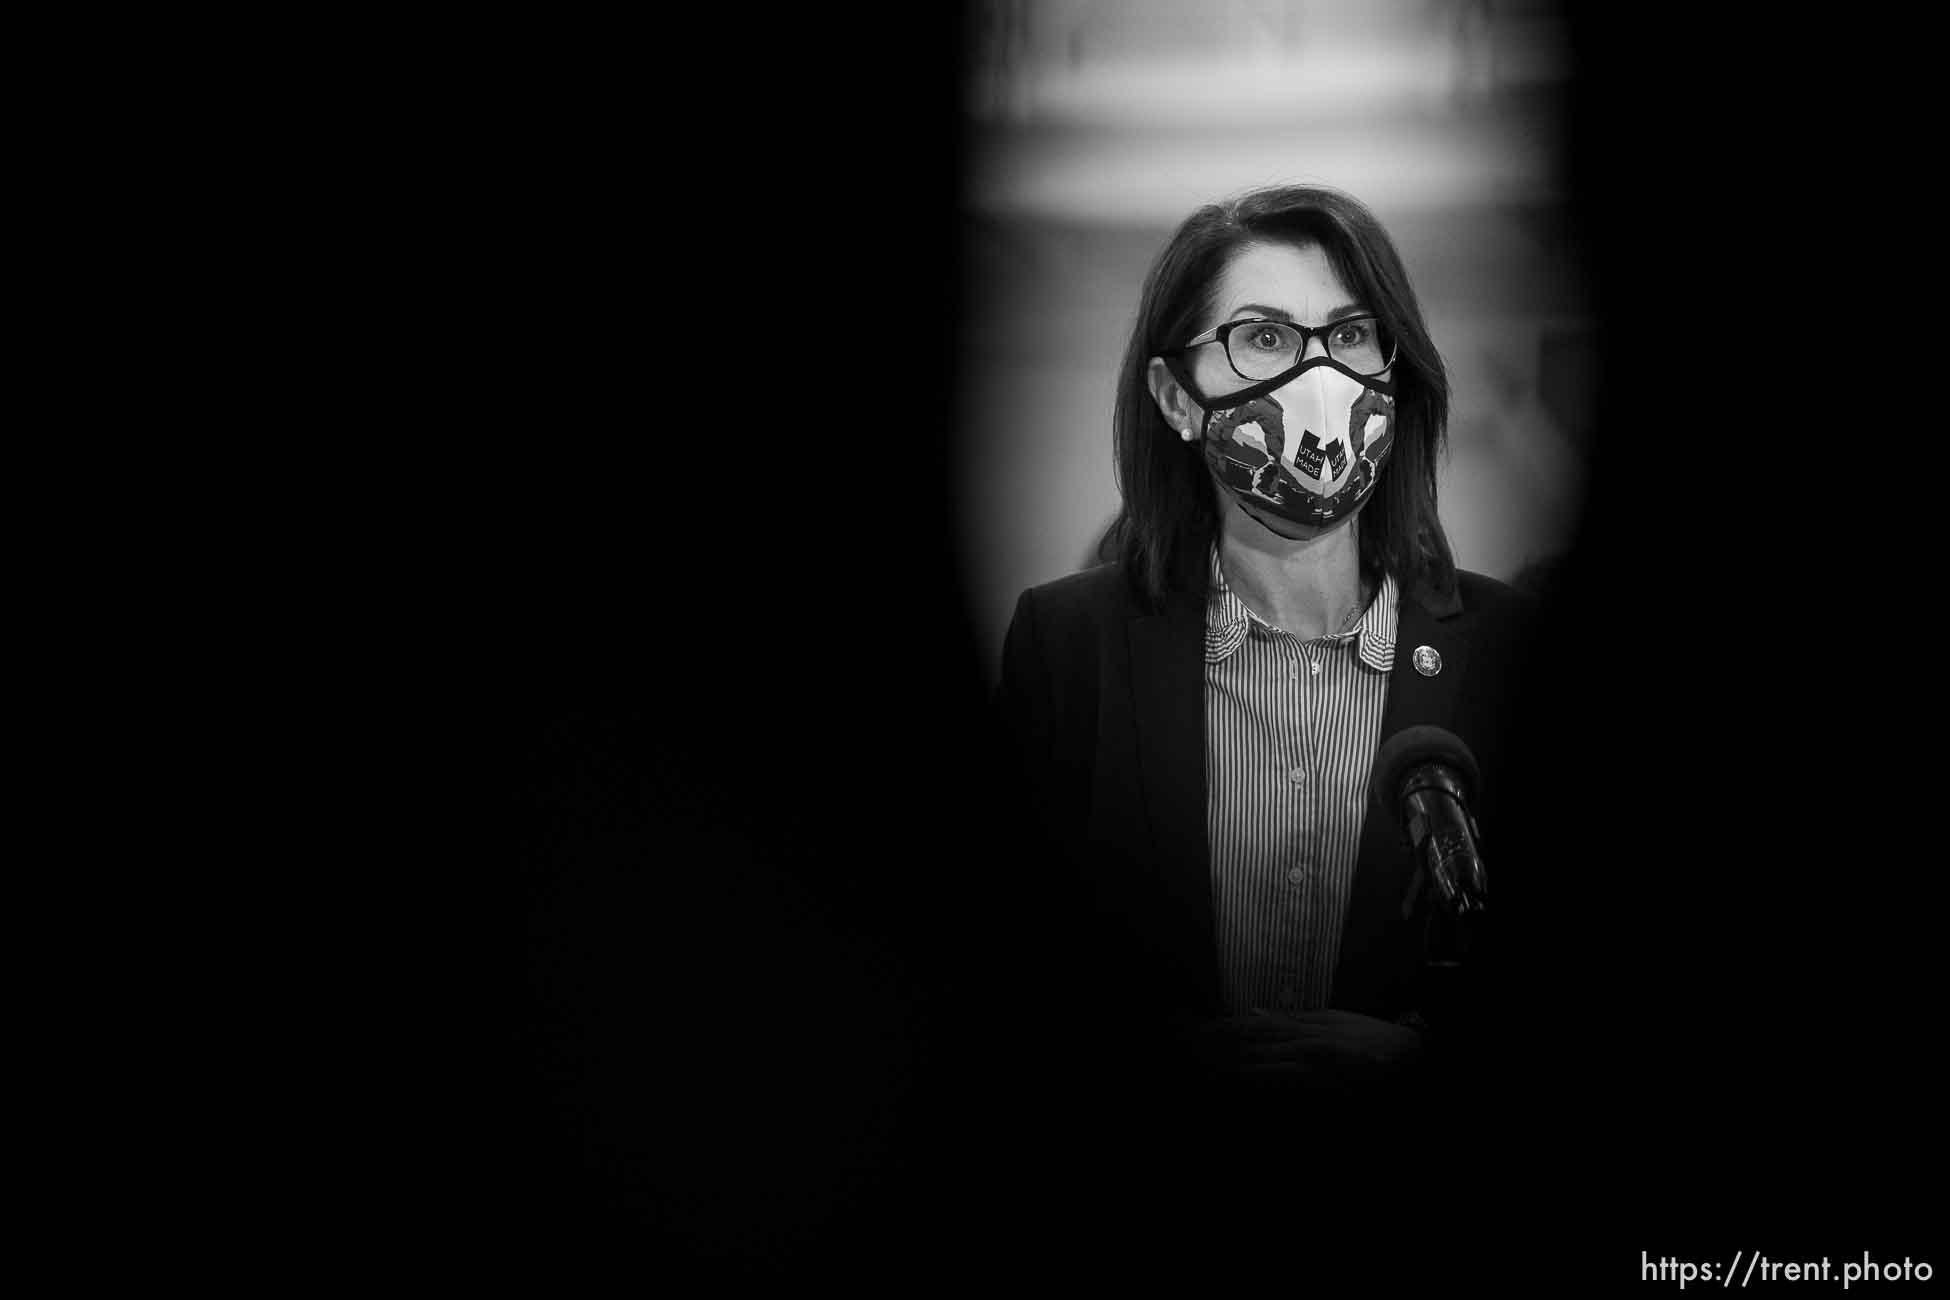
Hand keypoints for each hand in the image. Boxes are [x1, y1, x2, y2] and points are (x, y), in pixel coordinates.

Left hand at [1194, 1008, 1425, 1090]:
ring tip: (1195, 1057)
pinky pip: (1280, 1076)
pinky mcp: (1320, 1076)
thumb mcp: (1330, 1021)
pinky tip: (1235, 1075)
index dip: (1214, 1027)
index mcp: (1300, 1023)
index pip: (1247, 1024)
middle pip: (1244, 1037)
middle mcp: (1300, 1036)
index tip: (1185, 1030)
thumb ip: (1289, 1018)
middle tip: (1178, 1041)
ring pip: (1256, 1054)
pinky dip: (1254, 1074)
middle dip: (1209, 1041)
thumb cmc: (1371, 1039)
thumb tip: (1252, 1014)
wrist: (1409, 1056)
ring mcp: (1309, 1056)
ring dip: (1224, 1056)